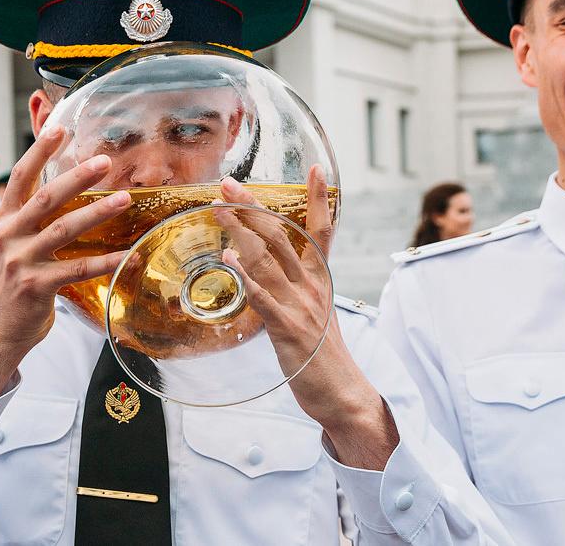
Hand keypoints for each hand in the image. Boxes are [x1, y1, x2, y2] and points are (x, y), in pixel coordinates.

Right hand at [0, 125, 131, 399]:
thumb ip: (31, 218)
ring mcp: (20, 261)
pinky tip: (128, 255)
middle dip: (77, 177)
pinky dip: (106, 261)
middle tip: (105, 161)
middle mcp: (7, 236)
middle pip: (46, 198)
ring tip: (124, 199)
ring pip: (64, 229)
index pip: (20, 178)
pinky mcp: (36, 286)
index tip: (59, 130)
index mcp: (3, 220)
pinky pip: (78, 269)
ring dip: (98, 213)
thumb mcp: (13, 243)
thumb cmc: (14, 282)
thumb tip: (64, 187)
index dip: (39, 152)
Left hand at [217, 166, 397, 469]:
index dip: (318, 199)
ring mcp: (301, 306)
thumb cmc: (325, 357)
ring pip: (268, 259)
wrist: (344, 395)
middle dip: (253, 207)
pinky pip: (263, 299)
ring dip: (240, 231)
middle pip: (282, 237)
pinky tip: (228, 259)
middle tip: (229, 184)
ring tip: (219, 210)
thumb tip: (262, 272)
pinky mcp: (289, 329)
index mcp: (320, 281)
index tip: (316, 169)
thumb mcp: (315, 314)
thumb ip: (293, 290)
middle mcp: (312, 287)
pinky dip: (245, 276)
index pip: (322, 231)